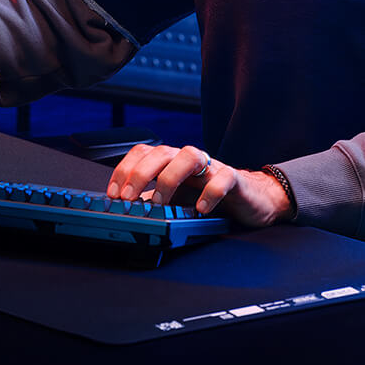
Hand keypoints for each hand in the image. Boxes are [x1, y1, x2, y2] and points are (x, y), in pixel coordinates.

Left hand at [106, 143, 292, 227]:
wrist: (251, 200)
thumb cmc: (209, 198)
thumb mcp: (176, 200)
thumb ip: (154, 201)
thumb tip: (125, 212)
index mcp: (171, 162)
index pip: (143, 153)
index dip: (125, 169)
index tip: (113, 193)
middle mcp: (189, 160)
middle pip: (161, 152)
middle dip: (140, 174)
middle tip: (128, 199)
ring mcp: (212, 167)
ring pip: (190, 156)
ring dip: (170, 178)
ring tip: (161, 203)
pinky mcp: (234, 180)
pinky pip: (223, 179)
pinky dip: (210, 193)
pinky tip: (201, 208)